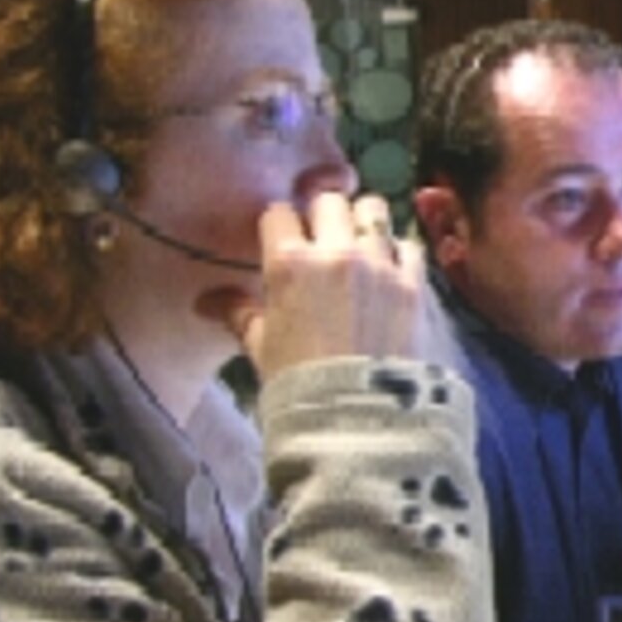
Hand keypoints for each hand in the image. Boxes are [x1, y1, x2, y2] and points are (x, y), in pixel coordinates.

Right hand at [212, 193, 425, 378]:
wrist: (358, 421)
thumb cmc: (299, 386)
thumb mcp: (262, 348)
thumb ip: (239, 314)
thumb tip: (206, 302)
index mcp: (289, 264)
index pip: (278, 213)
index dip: (279, 225)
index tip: (283, 239)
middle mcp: (336, 253)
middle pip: (329, 201)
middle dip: (322, 215)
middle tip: (323, 239)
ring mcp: (379, 266)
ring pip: (374, 210)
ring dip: (364, 222)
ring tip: (361, 244)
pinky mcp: (414, 285)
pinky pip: (409, 245)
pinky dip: (399, 252)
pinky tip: (392, 271)